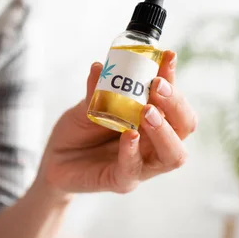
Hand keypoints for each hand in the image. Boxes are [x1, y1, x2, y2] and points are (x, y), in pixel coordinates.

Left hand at [37, 51, 197, 201]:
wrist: (54, 161)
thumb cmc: (78, 133)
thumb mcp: (86, 106)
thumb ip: (96, 91)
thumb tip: (100, 67)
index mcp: (151, 121)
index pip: (173, 100)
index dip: (172, 77)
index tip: (167, 56)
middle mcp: (153, 143)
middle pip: (184, 126)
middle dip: (176, 104)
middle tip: (157, 86)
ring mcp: (141, 165)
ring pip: (172, 155)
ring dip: (164, 131)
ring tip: (148, 112)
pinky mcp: (121, 181)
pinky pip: (133, 170)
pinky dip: (132, 152)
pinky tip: (129, 136)